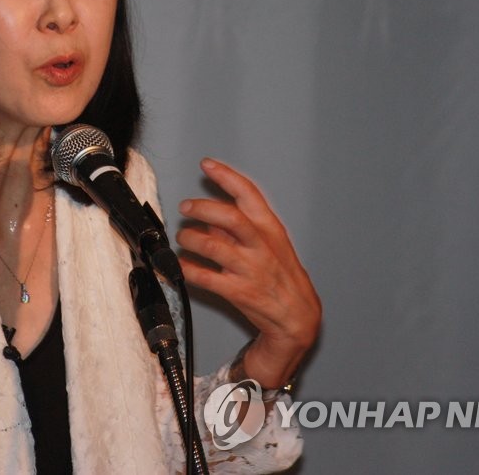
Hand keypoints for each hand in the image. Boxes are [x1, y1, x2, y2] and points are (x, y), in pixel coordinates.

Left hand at [176, 158, 320, 388]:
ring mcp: (250, 269)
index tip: (207, 165)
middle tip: (185, 206)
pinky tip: (181, 264)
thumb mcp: (269, 243)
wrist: (297, 315)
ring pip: (212, 247)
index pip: (248, 194)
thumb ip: (240, 227)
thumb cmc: (281, 274)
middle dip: (202, 208)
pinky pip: (204, 277)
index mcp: (270, 228)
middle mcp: (261, 246)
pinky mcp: (238, 292)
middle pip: (229, 218)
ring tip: (183, 237)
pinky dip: (187, 268)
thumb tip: (210, 213)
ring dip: (190, 239)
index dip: (226, 176)